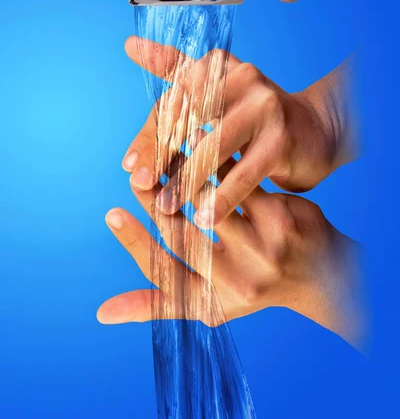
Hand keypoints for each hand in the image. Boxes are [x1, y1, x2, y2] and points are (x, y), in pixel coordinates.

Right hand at [97, 154, 366, 351]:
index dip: (133, 243)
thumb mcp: (208, 304)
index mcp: (215, 302)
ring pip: (209, 201)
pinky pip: (239, 181)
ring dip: (184, 174)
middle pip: (183, 233)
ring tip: (165, 152)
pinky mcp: (282, 217)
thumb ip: (158, 304)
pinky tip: (203, 141)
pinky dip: (218, 161)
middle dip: (155, 201)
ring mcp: (264, 248)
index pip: (163, 272)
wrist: (322, 274)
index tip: (112, 214)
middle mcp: (239, 281)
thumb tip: (101, 313)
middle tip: (137, 174)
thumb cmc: (253, 286)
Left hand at [122, 37, 357, 227]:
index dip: (150, 134)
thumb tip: (130, 44)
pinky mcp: (281, 140)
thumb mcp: (215, 87)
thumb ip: (174, 67)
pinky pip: (243, 174)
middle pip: (189, 120)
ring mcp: (265, 108)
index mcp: (220, 65)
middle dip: (162, 156)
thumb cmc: (254, 114)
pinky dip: (221, 198)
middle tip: (143, 186)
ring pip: (212, 148)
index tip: (130, 165)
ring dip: (186, 181)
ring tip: (168, 206)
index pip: (174, 99)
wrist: (314, 131)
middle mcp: (244, 79)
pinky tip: (205, 217)